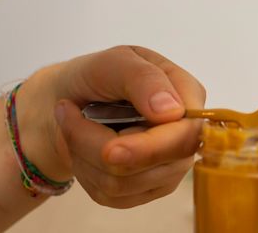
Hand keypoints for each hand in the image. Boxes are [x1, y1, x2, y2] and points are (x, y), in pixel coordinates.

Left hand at [17, 46, 204, 207]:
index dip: (150, 148)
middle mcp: (185, 135)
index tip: (109, 149)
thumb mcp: (115, 62)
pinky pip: (112, 197)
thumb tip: (174, 113)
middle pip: (154, 166)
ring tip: (73, 125)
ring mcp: (168, 166)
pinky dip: (85, 173)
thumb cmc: (96, 75)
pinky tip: (82, 148)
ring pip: (125, 184)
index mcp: (188, 97)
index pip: (187, 135)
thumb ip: (145, 79)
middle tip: (69, 115)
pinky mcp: (145, 189)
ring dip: (85, 155)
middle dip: (100, 147)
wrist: (69, 98)